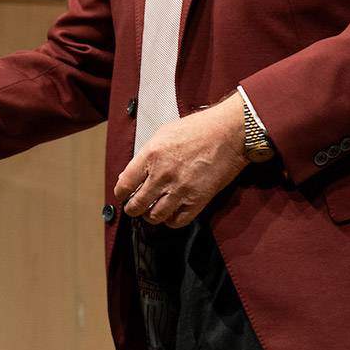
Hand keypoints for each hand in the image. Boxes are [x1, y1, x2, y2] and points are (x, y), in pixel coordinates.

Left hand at [113, 92, 247, 227]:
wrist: (229, 133)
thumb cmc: (200, 129)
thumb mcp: (164, 134)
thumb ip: (146, 155)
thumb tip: (132, 174)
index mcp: (151, 155)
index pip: (125, 184)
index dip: (121, 193)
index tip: (123, 195)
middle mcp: (163, 174)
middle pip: (137, 205)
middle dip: (132, 209)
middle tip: (134, 207)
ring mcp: (180, 189)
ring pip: (154, 217)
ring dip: (150, 216)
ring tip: (151, 211)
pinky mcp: (197, 200)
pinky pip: (177, 221)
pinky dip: (171, 220)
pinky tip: (170, 213)